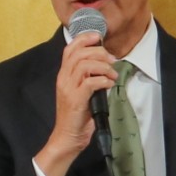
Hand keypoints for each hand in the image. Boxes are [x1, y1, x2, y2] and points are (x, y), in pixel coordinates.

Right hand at [34, 32, 115, 175]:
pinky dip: (103, 80)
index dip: (84, 39)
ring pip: (84, 65)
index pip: (69, 49)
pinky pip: (90, 82)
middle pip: (79, 53)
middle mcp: (63, 79)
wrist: (67, 138)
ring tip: (112, 74)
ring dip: (103, 67)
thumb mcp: (81, 93)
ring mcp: (68, 89)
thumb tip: (106, 68)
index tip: (98, 37)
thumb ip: (89, 79)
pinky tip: (109, 84)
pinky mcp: (76, 100)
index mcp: (63, 75)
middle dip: (99, 53)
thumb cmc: (77, 117)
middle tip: (111, 60)